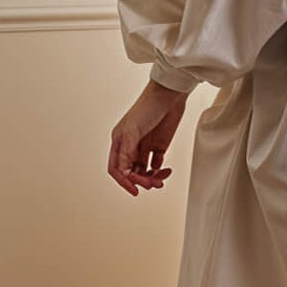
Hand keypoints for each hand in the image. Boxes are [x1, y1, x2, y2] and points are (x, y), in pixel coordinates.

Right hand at [109, 80, 187, 196]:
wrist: (169, 96)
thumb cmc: (148, 106)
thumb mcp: (133, 130)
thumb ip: (127, 152)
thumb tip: (124, 171)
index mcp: (120, 141)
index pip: (117, 168)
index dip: (124, 181)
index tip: (135, 190)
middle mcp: (130, 145)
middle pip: (131, 172)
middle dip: (141, 180)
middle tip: (152, 184)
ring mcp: (144, 146)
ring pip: (143, 171)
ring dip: (151, 178)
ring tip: (161, 179)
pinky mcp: (158, 146)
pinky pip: (156, 165)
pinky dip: (161, 171)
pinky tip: (166, 170)